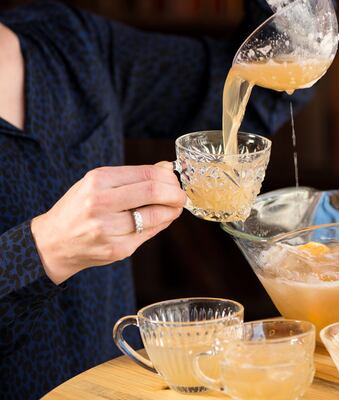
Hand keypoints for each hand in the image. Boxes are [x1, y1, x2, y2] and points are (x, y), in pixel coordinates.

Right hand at [31, 162, 185, 283]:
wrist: (54, 242)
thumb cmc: (81, 207)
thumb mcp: (99, 184)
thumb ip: (134, 176)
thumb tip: (167, 168)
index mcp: (97, 181)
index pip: (146, 174)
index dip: (168, 178)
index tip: (175, 181)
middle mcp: (100, 203)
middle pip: (154, 192)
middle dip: (176, 193)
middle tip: (181, 196)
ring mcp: (108, 228)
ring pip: (156, 216)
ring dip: (172, 211)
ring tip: (173, 208)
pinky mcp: (117, 249)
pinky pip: (149, 234)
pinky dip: (160, 225)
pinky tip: (159, 220)